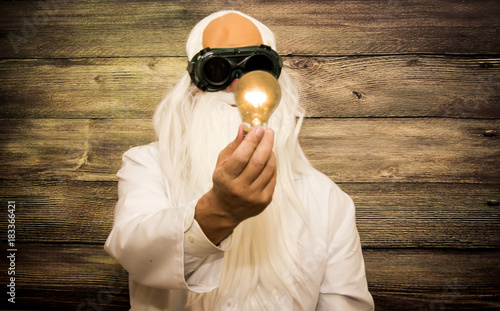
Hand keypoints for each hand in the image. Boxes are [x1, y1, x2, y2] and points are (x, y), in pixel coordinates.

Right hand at [195, 125, 276, 243]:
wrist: (225, 209)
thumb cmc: (223, 182)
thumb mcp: (222, 163)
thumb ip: (234, 145)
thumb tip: (244, 128)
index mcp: (225, 178)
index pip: (241, 156)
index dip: (252, 140)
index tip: (258, 128)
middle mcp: (240, 189)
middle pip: (258, 161)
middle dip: (266, 143)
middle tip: (269, 132)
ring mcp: (254, 196)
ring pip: (269, 168)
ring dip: (271, 153)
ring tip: (268, 144)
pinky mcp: (264, 201)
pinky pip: (273, 177)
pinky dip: (272, 165)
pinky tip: (269, 158)